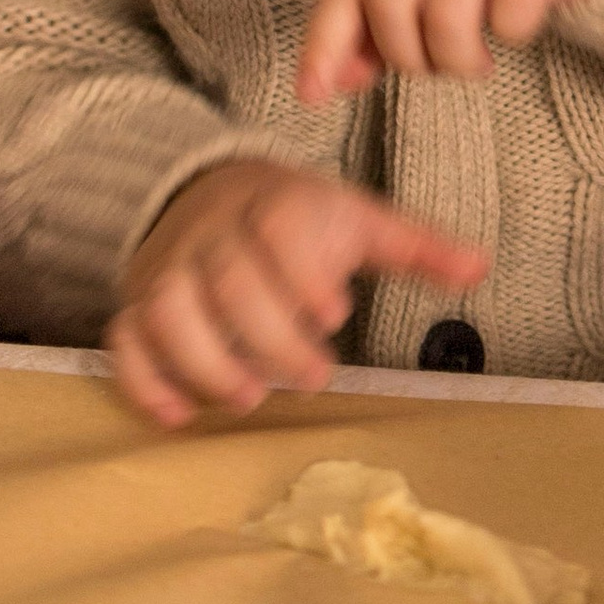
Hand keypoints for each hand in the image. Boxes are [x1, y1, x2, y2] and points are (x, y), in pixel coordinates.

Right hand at [110, 159, 489, 428]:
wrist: (207, 189)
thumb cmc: (298, 220)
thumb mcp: (358, 220)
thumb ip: (414, 247)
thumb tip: (481, 267)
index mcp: (277, 201)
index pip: (280, 226)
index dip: (303, 272)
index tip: (334, 312)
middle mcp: (215, 230)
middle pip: (229, 279)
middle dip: (269, 336)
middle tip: (314, 377)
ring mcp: (169, 266)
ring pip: (167, 308)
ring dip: (205, 360)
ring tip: (248, 397)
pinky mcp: (135, 301)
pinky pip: (123, 336)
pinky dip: (143, 379)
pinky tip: (179, 415)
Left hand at [296, 0, 603, 105]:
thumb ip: (369, 14)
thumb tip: (327, 83)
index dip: (325, 43)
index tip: (313, 94)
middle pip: (388, 6)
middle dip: (406, 56)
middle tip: (435, 62)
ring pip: (444, 19)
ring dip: (456, 59)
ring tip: (475, 57)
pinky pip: (507, 19)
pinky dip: (510, 35)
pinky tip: (517, 22)